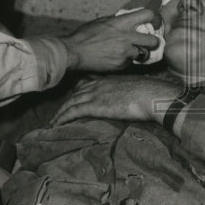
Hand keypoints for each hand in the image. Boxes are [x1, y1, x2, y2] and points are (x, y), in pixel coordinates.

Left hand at [51, 76, 183, 124]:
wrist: (152, 95)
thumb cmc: (150, 94)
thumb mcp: (135, 89)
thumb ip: (126, 92)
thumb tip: (128, 100)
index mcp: (109, 80)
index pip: (87, 84)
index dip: (77, 92)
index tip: (71, 99)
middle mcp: (99, 85)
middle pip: (76, 93)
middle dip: (65, 103)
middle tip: (57, 113)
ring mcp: (96, 94)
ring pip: (71, 102)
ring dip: (60, 112)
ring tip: (53, 121)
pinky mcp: (96, 105)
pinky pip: (74, 111)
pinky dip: (63, 117)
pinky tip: (56, 123)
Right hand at [62, 9, 160, 73]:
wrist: (75, 52)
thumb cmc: (85, 35)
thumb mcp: (103, 21)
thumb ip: (118, 21)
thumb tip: (129, 21)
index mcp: (122, 23)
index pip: (148, 15)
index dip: (155, 19)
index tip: (155, 24)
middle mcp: (127, 37)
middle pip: (153, 41)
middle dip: (154, 42)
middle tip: (150, 43)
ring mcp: (125, 53)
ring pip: (143, 54)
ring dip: (139, 53)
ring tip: (129, 52)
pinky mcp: (121, 65)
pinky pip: (130, 63)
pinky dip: (125, 61)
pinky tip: (115, 58)